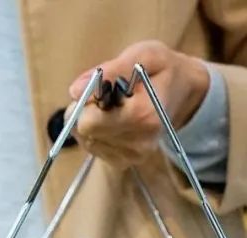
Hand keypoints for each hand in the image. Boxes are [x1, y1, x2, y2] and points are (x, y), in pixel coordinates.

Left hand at [66, 40, 209, 169]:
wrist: (184, 91)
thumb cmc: (162, 69)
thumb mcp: (143, 55)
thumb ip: (110, 70)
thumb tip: (74, 90)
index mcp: (144, 116)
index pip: (89, 122)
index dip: (88, 102)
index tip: (103, 88)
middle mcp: (139, 143)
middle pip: (84, 132)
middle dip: (85, 111)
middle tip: (105, 96)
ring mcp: (132, 156)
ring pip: (84, 139)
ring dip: (90, 120)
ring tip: (113, 107)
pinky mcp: (124, 162)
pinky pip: (91, 147)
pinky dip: (95, 132)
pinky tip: (112, 120)